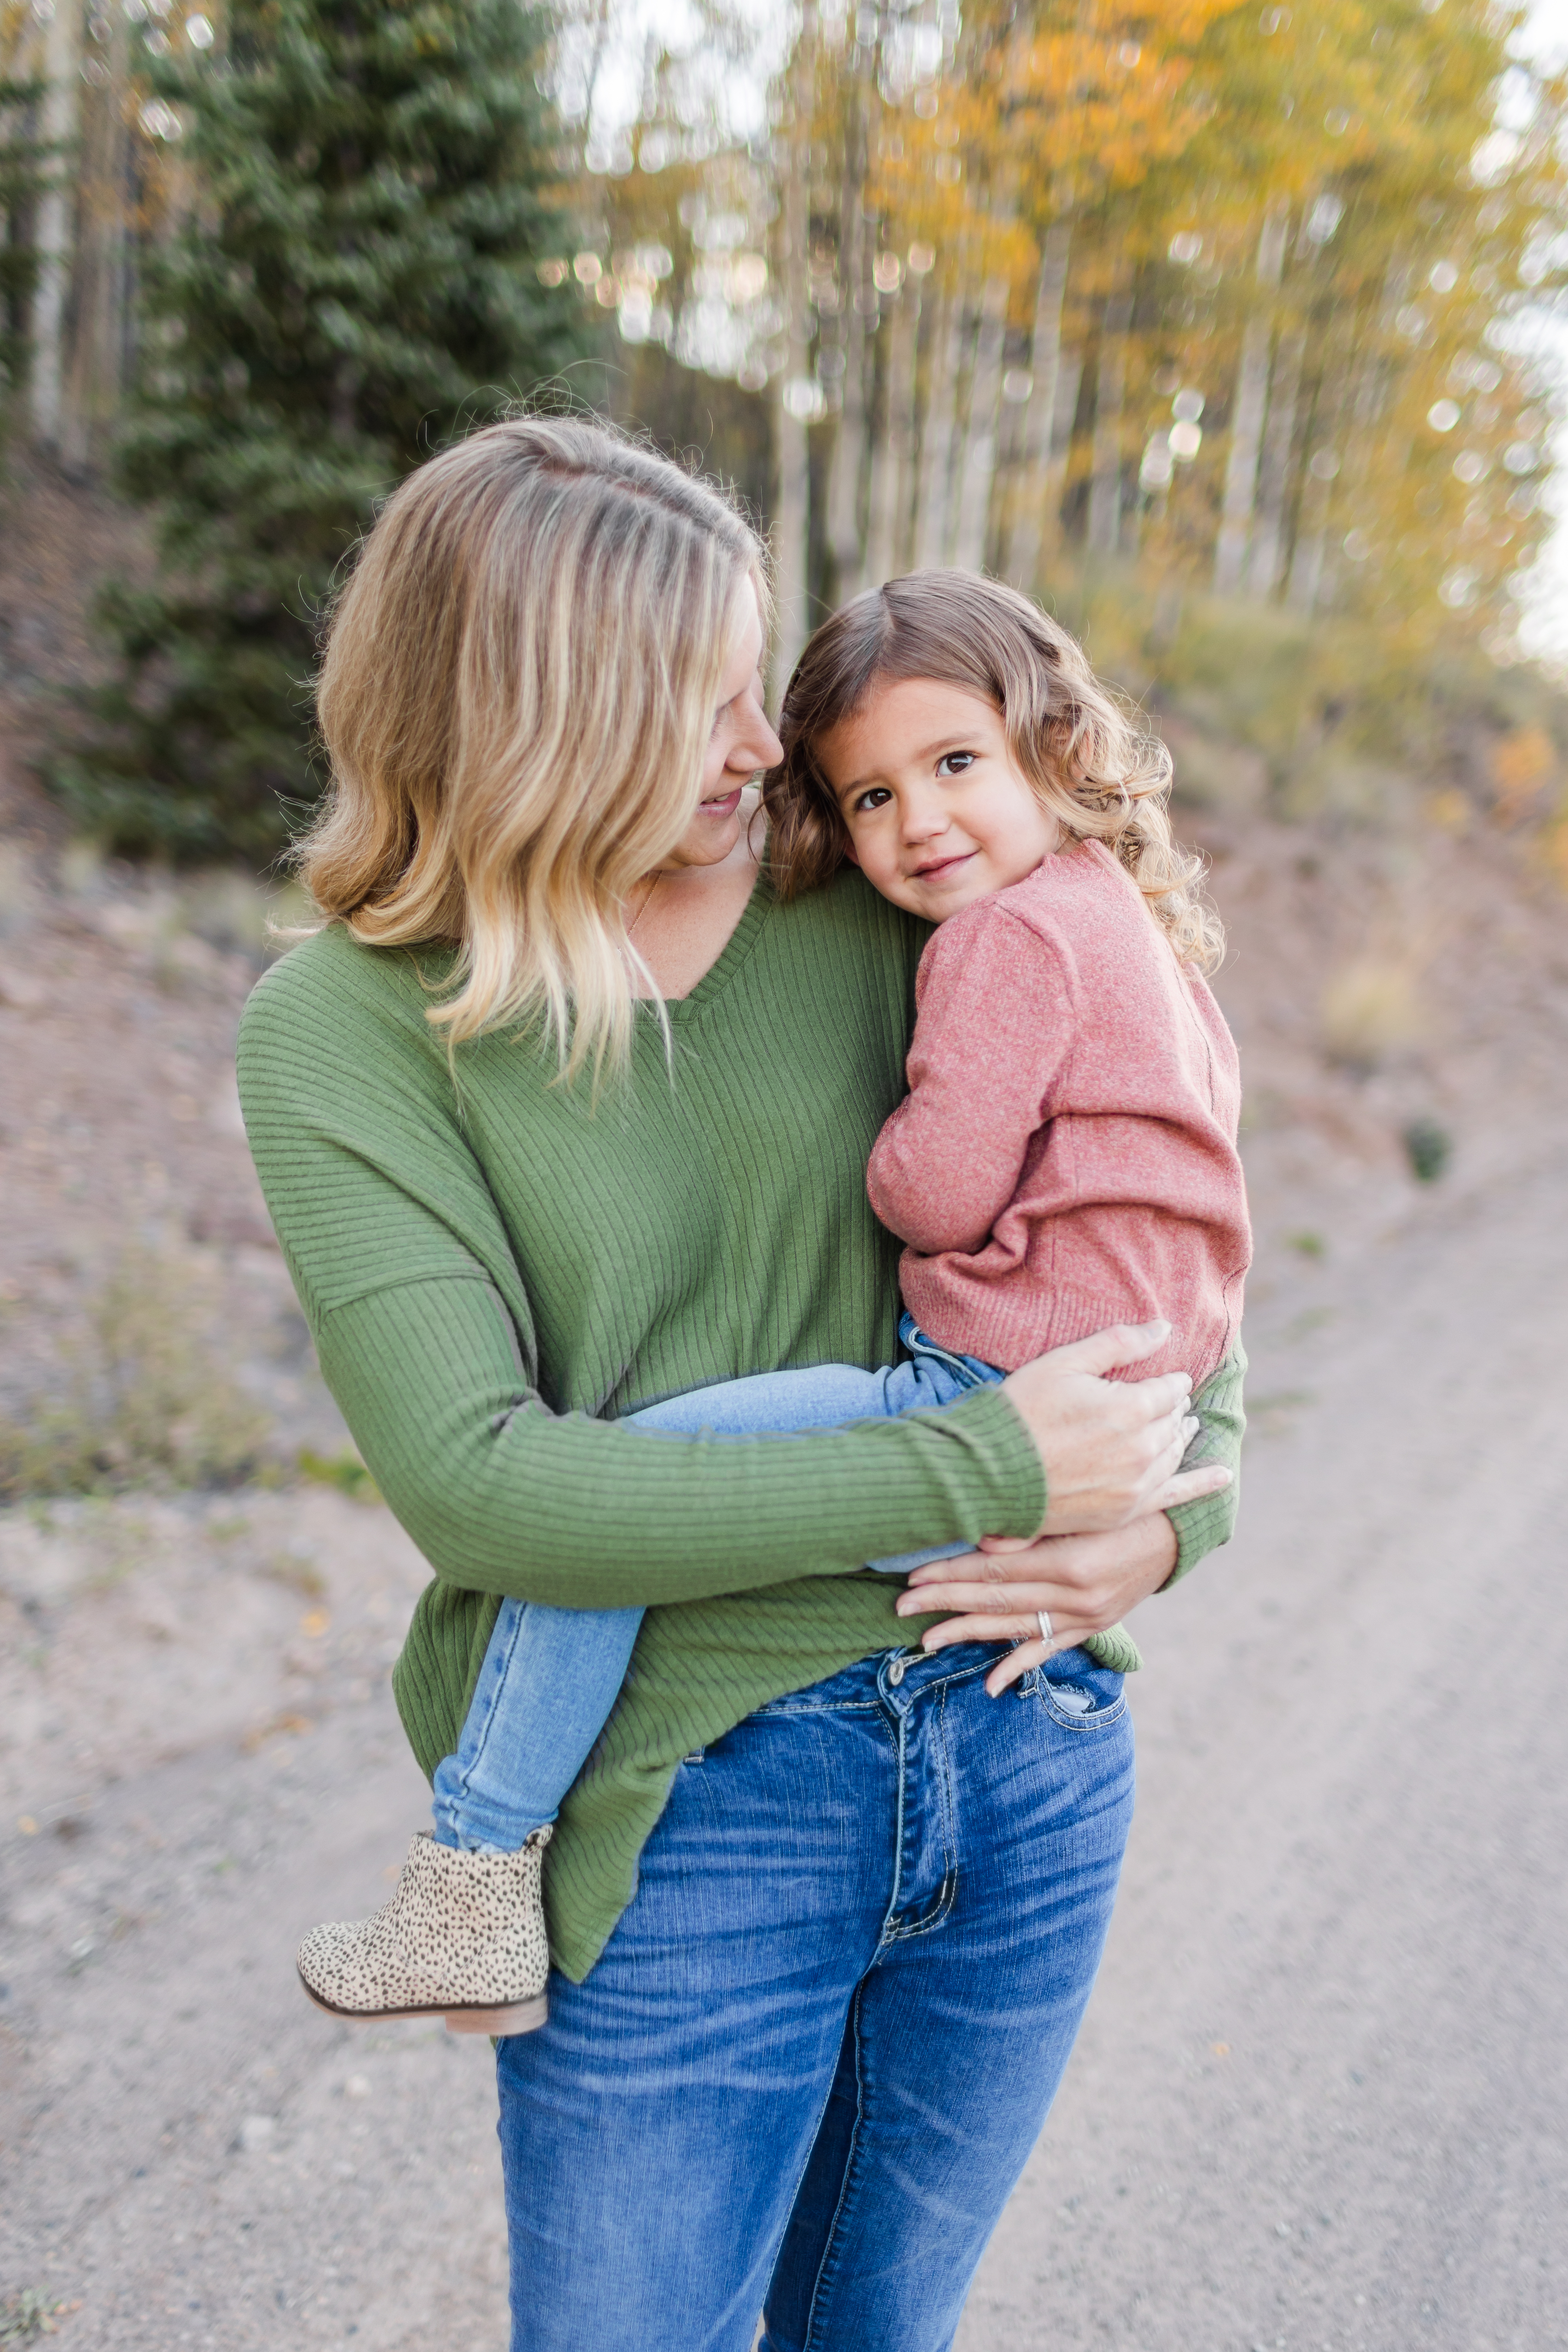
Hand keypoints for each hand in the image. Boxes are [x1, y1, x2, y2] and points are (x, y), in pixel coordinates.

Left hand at [894, 1514, 1179, 1695]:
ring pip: (1015, 1628)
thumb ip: (1036, 1527)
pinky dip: (1018, 1665)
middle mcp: (1077, 1595)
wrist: (1178, 1531)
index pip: (996, 1570)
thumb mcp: (1085, 1506)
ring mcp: (1085, 1617)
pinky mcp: (1091, 1627)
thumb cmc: (1126, 1505)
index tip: (914, 1576)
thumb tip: (983, 1543)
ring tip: (928, 1640)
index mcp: (1070, 1561)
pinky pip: (1049, 1649)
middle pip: (997, 1600)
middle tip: (902, 1605)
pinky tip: (990, 1683)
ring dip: (968, 1632)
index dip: (952, 1573)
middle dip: (945, 1602)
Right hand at [999, 1319, 1230, 1536]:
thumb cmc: (1021, 1411)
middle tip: (1169, 1401)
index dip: (1167, 1381)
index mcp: (1132, 1408)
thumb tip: (1165, 1328)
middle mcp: (1143, 1449)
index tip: (1165, 1378)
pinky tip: (1223, 1477)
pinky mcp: (1125, 1511)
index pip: (1169, 1389)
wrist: (989, 1473)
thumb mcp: (1065, 1363)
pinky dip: (1203, 1486)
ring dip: (1180, 1436)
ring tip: (1183, 1426)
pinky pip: (1175, 1497)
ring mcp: (1136, 1485)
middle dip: (1173, 1408)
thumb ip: (1119, 1343)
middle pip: (1173, 1421)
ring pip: (1174, 1453)